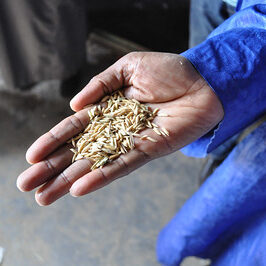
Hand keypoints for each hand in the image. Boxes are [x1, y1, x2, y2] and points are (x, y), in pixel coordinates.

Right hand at [17, 52, 223, 205]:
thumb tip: (74, 105)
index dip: (53, 141)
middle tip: (28, 185)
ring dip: (69, 180)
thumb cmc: (168, 70)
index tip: (32, 157)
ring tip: (44, 197)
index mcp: (107, 109)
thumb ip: (101, 84)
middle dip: (52, 168)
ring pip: (95, 164)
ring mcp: (130, 142)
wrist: (202, 82)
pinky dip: (101, 177)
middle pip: (78, 151)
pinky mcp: (148, 151)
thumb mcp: (128, 67)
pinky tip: (80, 189)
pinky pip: (122, 166)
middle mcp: (115, 129)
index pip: (74, 128)